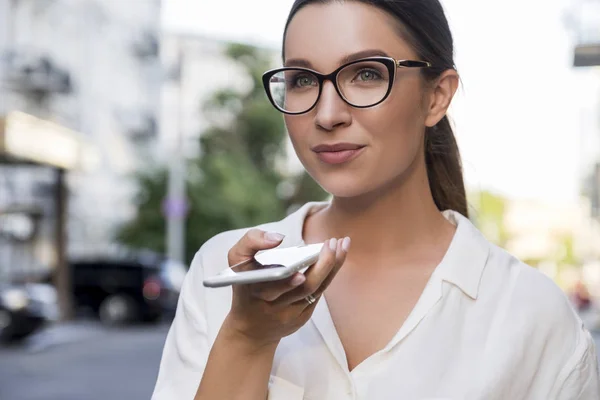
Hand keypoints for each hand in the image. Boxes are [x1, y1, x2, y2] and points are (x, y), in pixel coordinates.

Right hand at [222, 229, 349, 347]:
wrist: (250, 328)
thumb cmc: (245, 284)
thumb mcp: (236, 260)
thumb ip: (251, 241)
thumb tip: (279, 238)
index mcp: (254, 290)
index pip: (271, 287)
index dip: (286, 283)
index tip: (300, 274)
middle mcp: (272, 305)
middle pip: (302, 288)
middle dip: (321, 266)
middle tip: (332, 243)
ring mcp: (288, 315)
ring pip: (315, 290)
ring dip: (332, 266)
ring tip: (342, 244)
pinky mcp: (301, 319)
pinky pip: (317, 294)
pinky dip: (329, 274)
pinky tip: (338, 257)